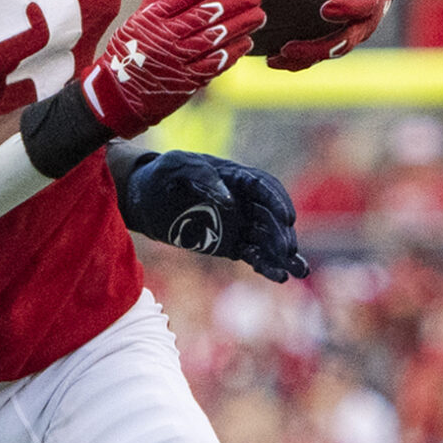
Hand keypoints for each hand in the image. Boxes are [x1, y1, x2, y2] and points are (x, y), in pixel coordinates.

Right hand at [74, 0, 262, 140]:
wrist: (116, 95)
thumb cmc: (128, 52)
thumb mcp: (138, 18)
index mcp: (153, 18)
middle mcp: (165, 38)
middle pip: (206, 14)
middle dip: (235, 2)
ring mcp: (177, 60)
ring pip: (215, 38)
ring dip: (241, 26)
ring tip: (259, 15)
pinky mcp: (186, 81)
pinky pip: (214, 64)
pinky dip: (232, 52)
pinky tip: (246, 42)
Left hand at [121, 149, 309, 281]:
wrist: (142, 198)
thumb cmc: (160, 176)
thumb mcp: (177, 166)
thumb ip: (204, 177)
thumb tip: (231, 201)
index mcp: (235, 176)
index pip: (264, 187)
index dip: (278, 202)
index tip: (288, 218)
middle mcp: (243, 200)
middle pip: (271, 216)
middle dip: (282, 233)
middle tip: (287, 250)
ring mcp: (239, 223)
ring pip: (267, 239)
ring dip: (284, 254)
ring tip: (299, 270)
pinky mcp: (230, 244)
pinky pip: (253, 255)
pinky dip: (266, 265)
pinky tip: (279, 276)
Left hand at [268, 0, 396, 70]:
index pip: (364, 6)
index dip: (347, 9)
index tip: (326, 9)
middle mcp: (364, 22)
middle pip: (344, 41)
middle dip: (318, 47)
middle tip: (289, 47)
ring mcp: (351, 36)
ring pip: (329, 54)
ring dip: (303, 60)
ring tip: (274, 59)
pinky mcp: (337, 43)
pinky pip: (319, 57)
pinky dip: (298, 62)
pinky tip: (271, 60)